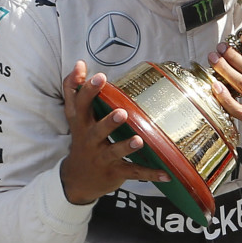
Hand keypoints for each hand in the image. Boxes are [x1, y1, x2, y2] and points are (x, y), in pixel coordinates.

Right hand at [59, 60, 169, 204]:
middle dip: (108, 122)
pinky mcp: (115, 172)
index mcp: (82, 123)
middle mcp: (90, 140)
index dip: (88, 90)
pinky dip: (150, 174)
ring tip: (139, 140)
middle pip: (97, 131)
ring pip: (114, 152)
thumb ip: (75, 90)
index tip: (100, 76)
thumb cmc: (82, 139)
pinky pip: (133, 172)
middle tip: (122, 112)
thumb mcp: (76, 116)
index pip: (80, 104)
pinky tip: (166, 173)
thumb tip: (80, 63)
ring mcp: (102, 158)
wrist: (78, 179)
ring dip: (126, 146)